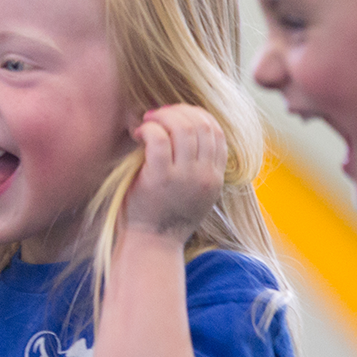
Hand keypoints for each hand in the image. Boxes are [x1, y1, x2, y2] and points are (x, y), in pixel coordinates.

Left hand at [124, 105, 225, 243]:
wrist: (151, 244)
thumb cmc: (165, 215)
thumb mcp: (195, 192)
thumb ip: (198, 165)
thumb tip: (185, 128)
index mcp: (215, 176)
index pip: (216, 131)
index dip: (196, 115)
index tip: (176, 116)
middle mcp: (204, 175)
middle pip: (201, 124)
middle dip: (177, 112)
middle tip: (156, 116)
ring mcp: (184, 177)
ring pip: (182, 128)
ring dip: (162, 117)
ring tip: (147, 122)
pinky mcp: (160, 178)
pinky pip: (159, 139)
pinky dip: (149, 129)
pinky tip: (139, 133)